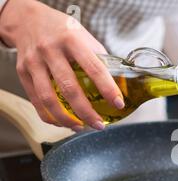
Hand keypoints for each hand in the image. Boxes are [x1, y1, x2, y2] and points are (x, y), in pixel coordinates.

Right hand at [0, 0, 123, 130]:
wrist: (26, 19)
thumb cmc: (61, 30)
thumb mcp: (83, 36)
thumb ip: (99, 57)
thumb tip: (118, 82)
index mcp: (72, 40)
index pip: (94, 69)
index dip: (108, 89)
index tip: (118, 104)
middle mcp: (51, 50)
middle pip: (69, 88)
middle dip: (86, 112)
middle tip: (99, 124)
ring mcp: (34, 62)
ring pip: (49, 99)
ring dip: (66, 119)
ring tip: (81, 127)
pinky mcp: (22, 72)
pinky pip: (36, 101)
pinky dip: (50, 116)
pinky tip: (63, 123)